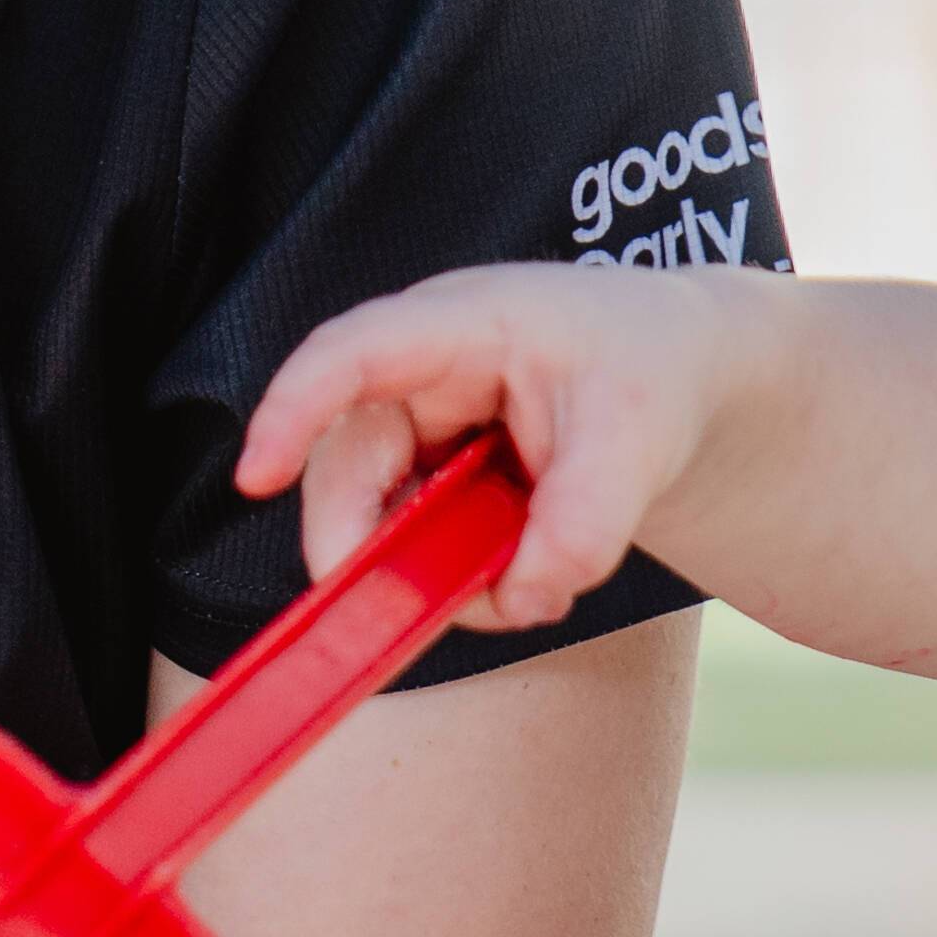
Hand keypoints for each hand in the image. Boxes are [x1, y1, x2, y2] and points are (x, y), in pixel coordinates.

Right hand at [243, 265, 756, 636]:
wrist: (679, 377)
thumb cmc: (651, 374)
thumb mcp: (640, 443)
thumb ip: (584, 526)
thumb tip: (517, 597)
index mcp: (466, 324)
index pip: (353, 352)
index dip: (293, 410)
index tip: (257, 478)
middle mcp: (421, 369)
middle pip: (348, 463)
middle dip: (372, 548)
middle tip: (424, 612)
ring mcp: (419, 424)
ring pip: (377, 514)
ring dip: (434, 569)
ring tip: (529, 580)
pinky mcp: (428, 474)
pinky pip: (412, 539)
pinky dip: (460, 574)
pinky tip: (525, 569)